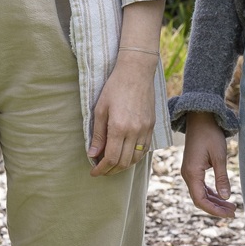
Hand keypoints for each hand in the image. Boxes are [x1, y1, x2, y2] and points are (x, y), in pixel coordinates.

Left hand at [89, 49, 157, 175]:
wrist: (136, 73)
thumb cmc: (114, 88)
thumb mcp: (100, 109)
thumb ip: (97, 134)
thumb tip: (92, 154)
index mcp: (120, 127)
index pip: (111, 158)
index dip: (102, 169)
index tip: (93, 172)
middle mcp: (135, 132)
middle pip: (124, 162)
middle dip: (111, 170)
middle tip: (100, 171)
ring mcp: (146, 130)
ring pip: (136, 158)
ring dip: (123, 166)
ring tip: (111, 166)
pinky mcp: (152, 127)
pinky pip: (144, 149)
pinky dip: (134, 157)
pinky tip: (125, 155)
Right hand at [180, 112, 235, 217]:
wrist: (200, 119)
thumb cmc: (210, 135)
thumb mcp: (219, 157)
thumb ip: (222, 178)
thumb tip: (226, 197)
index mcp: (192, 172)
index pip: (200, 199)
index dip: (214, 210)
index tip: (230, 214)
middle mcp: (188, 174)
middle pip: (199, 199)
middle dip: (216, 208)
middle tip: (234, 212)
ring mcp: (189, 172)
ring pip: (200, 194)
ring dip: (214, 201)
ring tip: (231, 206)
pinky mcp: (193, 169)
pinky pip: (201, 187)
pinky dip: (211, 193)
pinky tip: (222, 196)